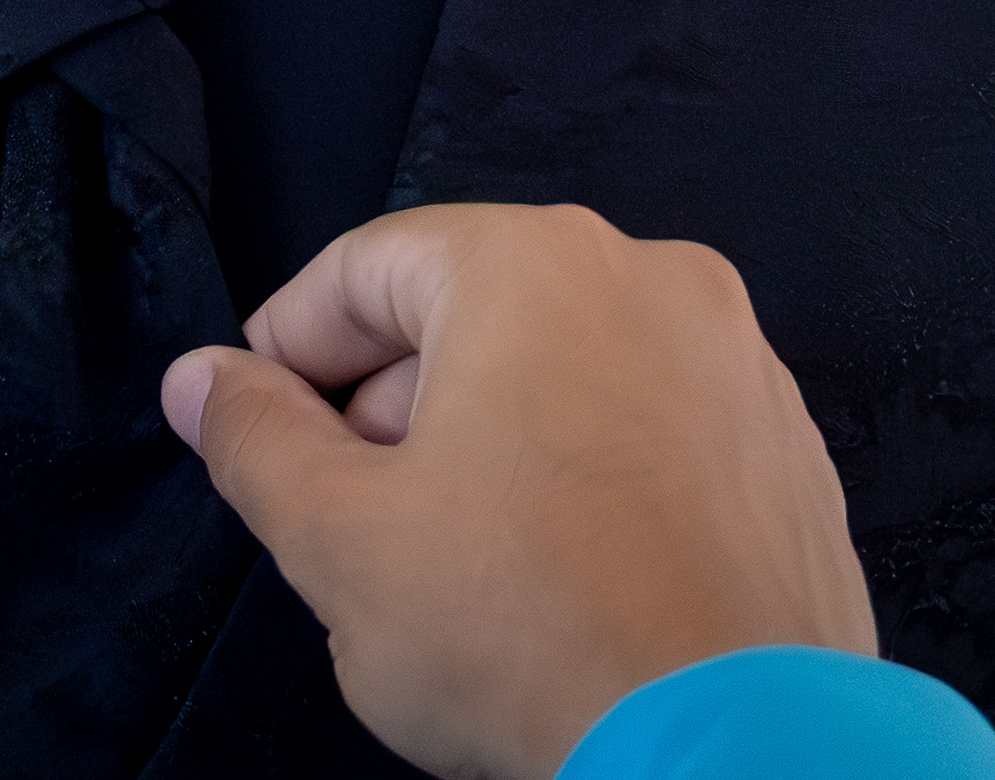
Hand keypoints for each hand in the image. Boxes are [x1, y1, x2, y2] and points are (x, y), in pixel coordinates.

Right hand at [160, 204, 877, 779]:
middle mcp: (655, 279)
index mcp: (536, 264)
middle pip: (474, 310)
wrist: (742, 754)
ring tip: (462, 562)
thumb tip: (202, 381)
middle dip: (394, 402)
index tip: (258, 433)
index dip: (287, 350)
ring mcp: (742, 367)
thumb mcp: (340, 540)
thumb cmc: (528, 630)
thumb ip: (255, 440)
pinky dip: (594, 479)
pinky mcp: (792, 456)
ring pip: (570, 372)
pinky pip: (655, 434)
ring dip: (494, 442)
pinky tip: (568, 582)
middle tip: (354, 513)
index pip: (364, 268)